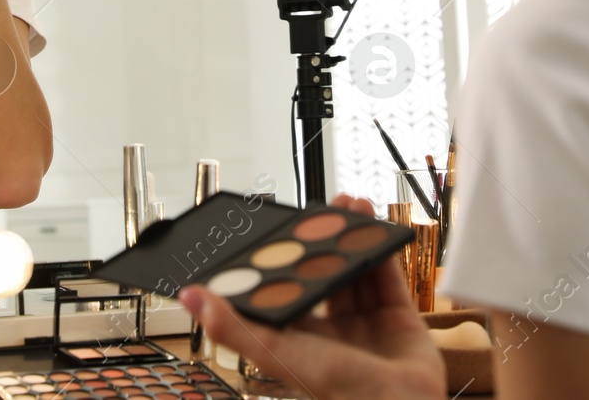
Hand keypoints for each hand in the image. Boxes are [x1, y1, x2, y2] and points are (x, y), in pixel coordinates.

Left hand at [180, 194, 445, 399]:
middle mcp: (329, 332)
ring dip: (353, 239)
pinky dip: (384, 251)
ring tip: (350, 207)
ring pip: (355, 272)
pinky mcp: (397, 319)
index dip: (281, 261)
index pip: (282, 291)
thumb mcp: (277, 353)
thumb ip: (234, 326)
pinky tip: (378, 228)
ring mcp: (364, 325)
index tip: (279, 230)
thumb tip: (191, 298)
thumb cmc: (339, 392)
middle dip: (322, 243)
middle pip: (321, 276)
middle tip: (320, 212)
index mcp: (297, 339)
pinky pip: (388, 278)